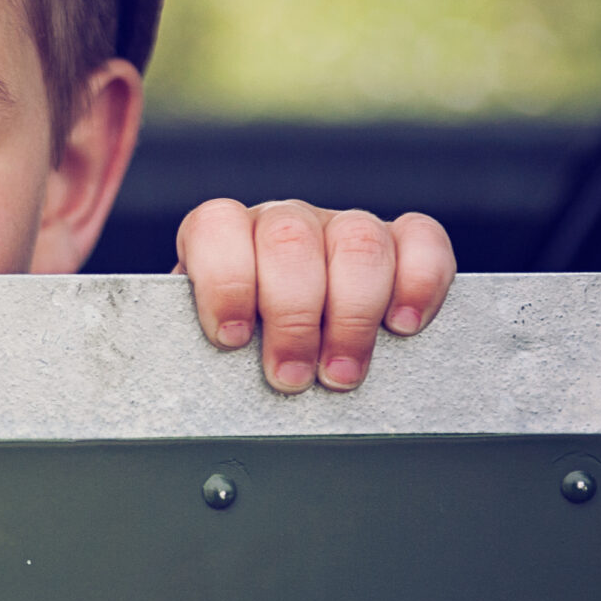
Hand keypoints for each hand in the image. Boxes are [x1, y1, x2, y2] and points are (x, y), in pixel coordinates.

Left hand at [174, 199, 453, 393]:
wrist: (278, 344)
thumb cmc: (243, 349)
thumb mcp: (206, 345)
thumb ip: (195, 348)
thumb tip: (178, 377)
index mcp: (226, 236)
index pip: (218, 227)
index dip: (225, 281)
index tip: (230, 339)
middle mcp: (284, 222)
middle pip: (291, 239)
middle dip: (292, 318)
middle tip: (289, 378)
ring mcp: (343, 226)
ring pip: (358, 240)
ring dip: (352, 315)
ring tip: (340, 373)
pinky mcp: (401, 242)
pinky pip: (422, 238)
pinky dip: (419, 282)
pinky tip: (403, 326)